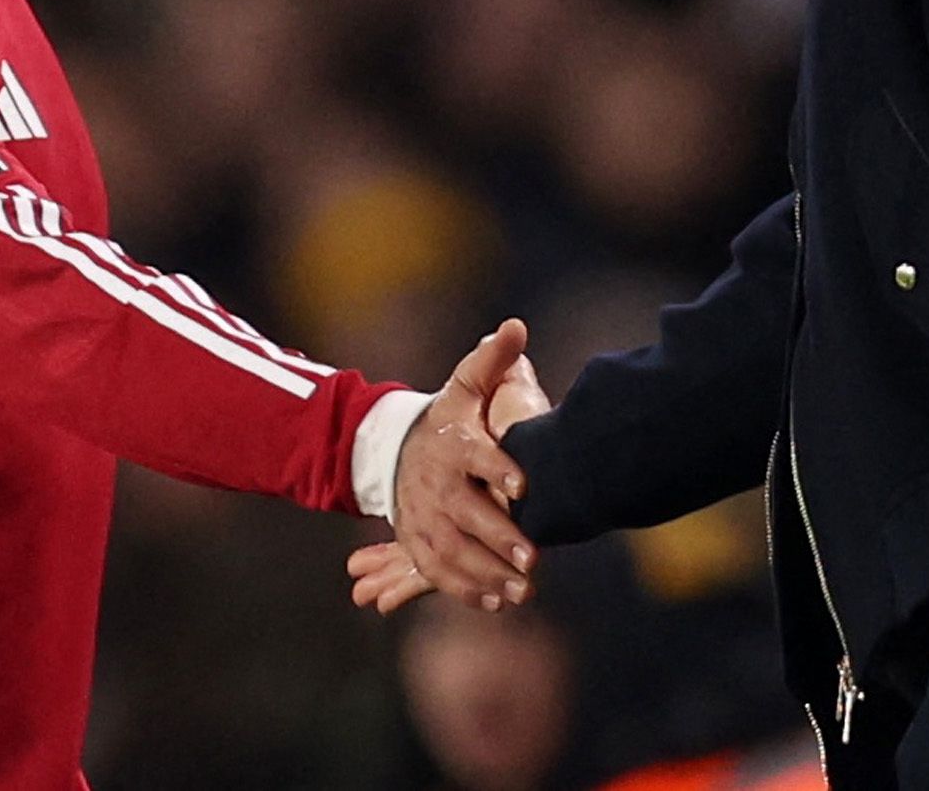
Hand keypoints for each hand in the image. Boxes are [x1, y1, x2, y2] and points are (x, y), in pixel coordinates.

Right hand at [350, 342, 549, 614]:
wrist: (395, 450)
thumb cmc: (447, 417)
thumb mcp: (465, 385)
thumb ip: (492, 360)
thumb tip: (515, 326)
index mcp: (453, 442)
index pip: (476, 454)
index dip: (498, 468)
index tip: (523, 483)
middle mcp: (437, 483)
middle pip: (466, 513)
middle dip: (498, 537)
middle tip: (532, 557)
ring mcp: (425, 517)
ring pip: (453, 551)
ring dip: (487, 573)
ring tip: (523, 590)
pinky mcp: (419, 543)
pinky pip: (439, 572)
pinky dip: (465, 590)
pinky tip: (496, 602)